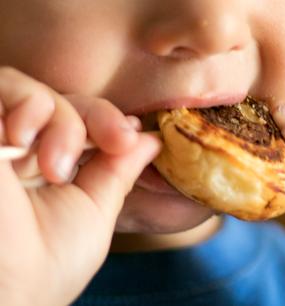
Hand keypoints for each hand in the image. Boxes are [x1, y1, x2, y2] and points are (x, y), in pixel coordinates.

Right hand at [0, 67, 160, 305]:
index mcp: (46, 166)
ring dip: (59, 118)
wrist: (6, 290)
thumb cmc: (48, 263)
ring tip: (56, 164)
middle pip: (60, 101)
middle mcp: (17, 149)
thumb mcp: (94, 212)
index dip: (107, 121)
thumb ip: (118, 171)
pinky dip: (24, 104)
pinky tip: (21, 140)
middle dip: (94, 117)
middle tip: (115, 141)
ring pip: (31, 91)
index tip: (130, 135)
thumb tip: (149, 140)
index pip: (79, 121)